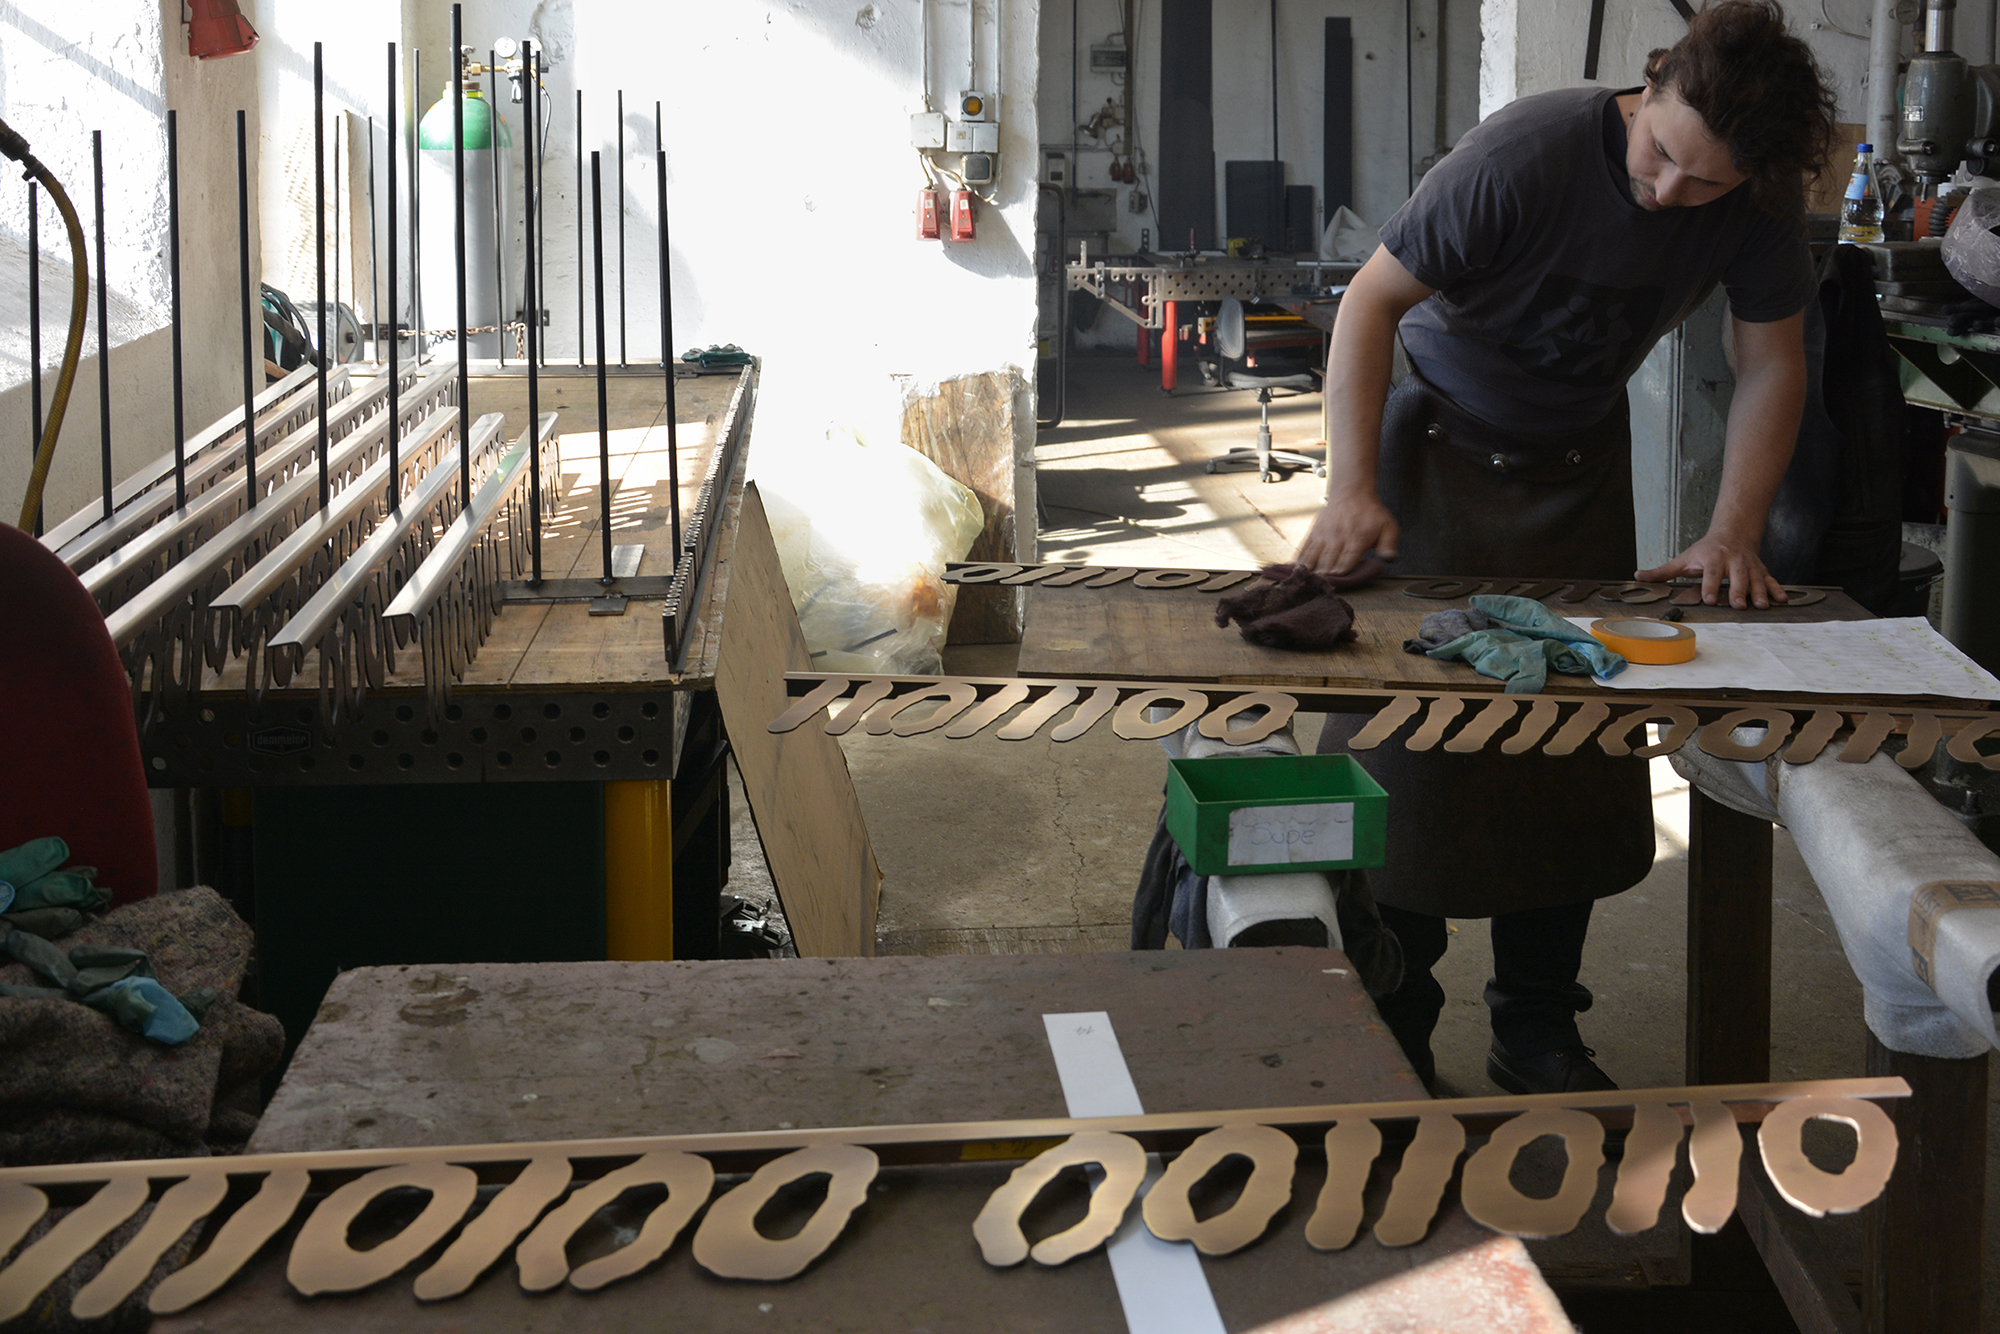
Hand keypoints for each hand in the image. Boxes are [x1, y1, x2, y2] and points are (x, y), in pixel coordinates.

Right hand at [1296, 490, 1398, 575]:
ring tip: (1303, 583)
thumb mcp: (1388, 527)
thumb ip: (1389, 545)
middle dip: (1324, 577)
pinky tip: (1294, 571)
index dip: (1340, 575)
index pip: (1346, 562)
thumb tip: (1388, 559)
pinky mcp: (1314, 533)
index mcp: (1357, 539)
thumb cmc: (1371, 513)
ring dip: (1308, 571)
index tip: (1335, 584)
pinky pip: (1304, 549)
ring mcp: (1323, 536)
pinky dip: (1298, 561)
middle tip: (1318, 588)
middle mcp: (1337, 538)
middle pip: (1328, 562)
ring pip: (1313, 557)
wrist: (1352, 493)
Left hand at [1636, 532, 1788, 608]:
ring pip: (1756, 579)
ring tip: (1762, 606)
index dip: (1710, 586)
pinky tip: (1782, 601)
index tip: (1709, 600)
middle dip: (1738, 590)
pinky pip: (1771, 579)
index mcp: (1713, 559)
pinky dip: (1777, 589)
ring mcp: (1749, 566)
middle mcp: (1733, 561)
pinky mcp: (1761, 570)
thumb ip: (1662, 571)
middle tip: (1739, 606)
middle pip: (1737, 576)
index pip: (1711, 573)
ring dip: (1760, 592)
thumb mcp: (1683, 559)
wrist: (1732, 532)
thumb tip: (1637, 576)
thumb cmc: (1704, 551)